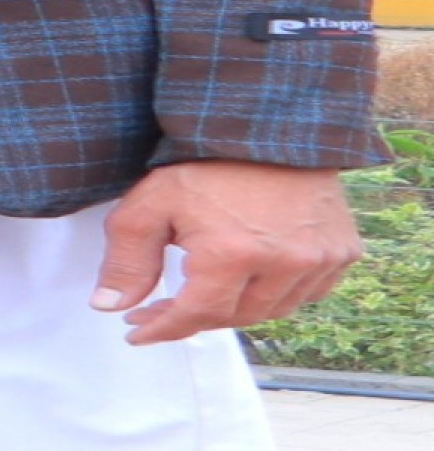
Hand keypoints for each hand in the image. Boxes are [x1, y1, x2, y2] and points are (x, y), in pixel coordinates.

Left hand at [90, 160, 360, 345]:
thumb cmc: (207, 155)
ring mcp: (319, 261)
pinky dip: (277, 293)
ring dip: (235, 306)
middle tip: (161, 306)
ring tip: (205, 289)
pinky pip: (306, 294)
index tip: (137, 331)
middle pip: (232, 317)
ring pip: (270, 311)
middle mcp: (283, 264)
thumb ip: (126, 257)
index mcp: (233, 253)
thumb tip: (108, 305)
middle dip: (194, 315)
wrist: (269, 119)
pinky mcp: (343, 252)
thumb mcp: (153, 199)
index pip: (195, 315)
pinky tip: (252, 277)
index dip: (163, 327)